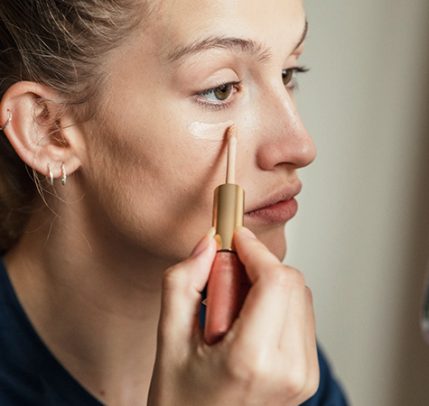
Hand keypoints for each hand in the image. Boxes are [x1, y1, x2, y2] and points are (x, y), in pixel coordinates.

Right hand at [147, 227, 318, 405]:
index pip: (275, 280)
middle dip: (258, 266)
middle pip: (291, 282)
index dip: (255, 249)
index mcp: (252, 359)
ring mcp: (303, 374)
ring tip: (231, 309)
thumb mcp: (168, 340)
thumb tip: (207, 243)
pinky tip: (246, 321)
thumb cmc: (181, 403)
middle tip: (224, 280)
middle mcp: (289, 368)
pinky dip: (275, 304)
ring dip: (266, 285)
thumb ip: (183, 283)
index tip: (235, 237)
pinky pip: (300, 316)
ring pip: (299, 295)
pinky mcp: (307, 374)